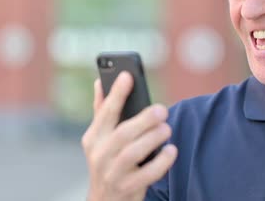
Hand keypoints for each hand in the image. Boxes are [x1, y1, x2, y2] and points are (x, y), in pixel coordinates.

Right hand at [81, 71, 177, 200]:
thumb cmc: (108, 161)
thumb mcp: (100, 139)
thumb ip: (102, 111)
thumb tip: (100, 81)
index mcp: (93, 138)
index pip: (105, 112)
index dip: (116, 93)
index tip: (128, 75)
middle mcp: (100, 155)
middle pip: (122, 134)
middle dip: (144, 120)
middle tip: (162, 110)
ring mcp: (112, 173)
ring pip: (133, 153)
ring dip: (153, 138)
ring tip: (167, 128)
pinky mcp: (127, 188)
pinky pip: (147, 175)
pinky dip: (162, 162)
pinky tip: (171, 150)